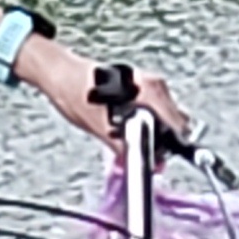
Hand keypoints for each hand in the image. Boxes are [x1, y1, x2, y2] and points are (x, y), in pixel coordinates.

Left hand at [13, 33, 188, 148]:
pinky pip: (156, 109)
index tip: (158, 159)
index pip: (176, 123)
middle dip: (164, 140)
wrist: (61, 75)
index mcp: (148, 89)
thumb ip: (123, 146)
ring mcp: (148, 84)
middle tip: (145, 153)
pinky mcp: (141, 87)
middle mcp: (153, 83)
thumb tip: (142, 162)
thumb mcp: (99, 126)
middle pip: (175, 120)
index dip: (169, 146)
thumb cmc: (75, 91)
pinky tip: (131, 131)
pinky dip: (149, 124)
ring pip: (166, 115)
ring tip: (133, 142)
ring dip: (156, 133)